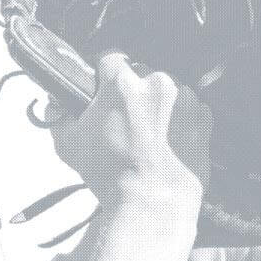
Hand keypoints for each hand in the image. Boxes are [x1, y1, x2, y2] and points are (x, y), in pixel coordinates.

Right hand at [48, 53, 211, 202]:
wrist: (153, 201)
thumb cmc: (110, 175)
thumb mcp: (70, 145)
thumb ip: (59, 117)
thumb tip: (56, 105)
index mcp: (123, 83)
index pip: (110, 58)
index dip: (105, 74)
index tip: (105, 88)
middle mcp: (158, 83)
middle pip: (142, 74)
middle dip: (133, 92)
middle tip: (127, 120)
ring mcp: (185, 99)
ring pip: (167, 91)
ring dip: (159, 105)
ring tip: (150, 135)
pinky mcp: (203, 117)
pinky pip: (189, 108)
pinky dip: (179, 119)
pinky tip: (169, 141)